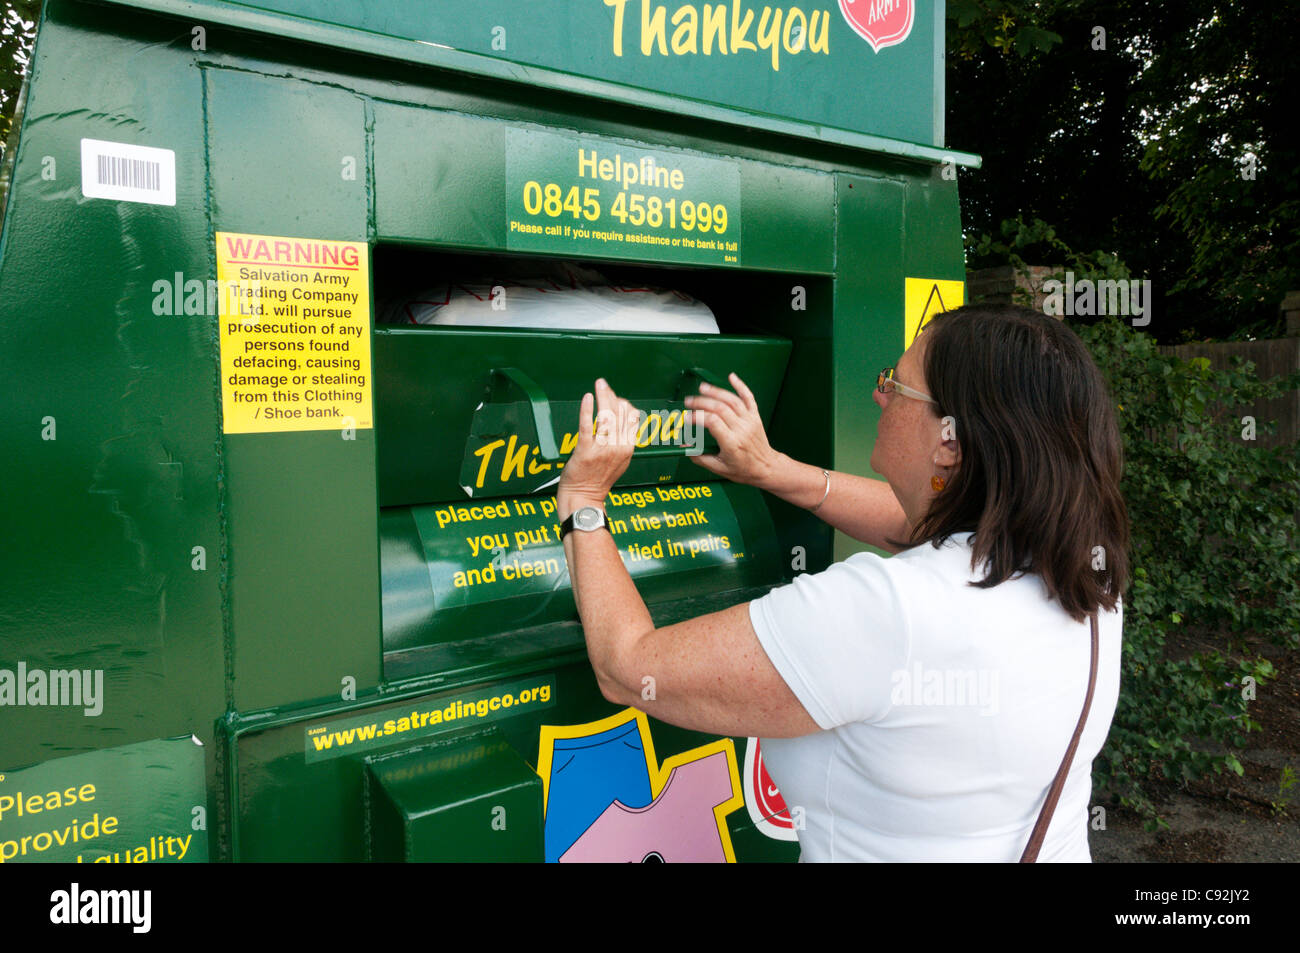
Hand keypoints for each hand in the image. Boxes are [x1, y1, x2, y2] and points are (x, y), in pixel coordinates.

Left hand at [557, 378, 642, 518]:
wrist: (584, 498)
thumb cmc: (598, 480)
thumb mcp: (619, 462)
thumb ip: (623, 442)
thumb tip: (624, 422)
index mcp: (628, 449)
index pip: (631, 418)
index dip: (623, 404)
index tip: (614, 397)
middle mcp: (618, 448)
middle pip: (619, 414)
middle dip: (612, 396)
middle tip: (604, 384)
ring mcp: (601, 449)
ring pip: (606, 417)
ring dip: (603, 397)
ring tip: (599, 384)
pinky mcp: (585, 451)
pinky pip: (587, 426)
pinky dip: (587, 410)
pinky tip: (587, 398)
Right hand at [684, 372, 781, 487]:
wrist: (766, 467)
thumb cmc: (743, 469)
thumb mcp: (719, 468)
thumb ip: (700, 457)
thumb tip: (683, 447)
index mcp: (732, 443)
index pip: (713, 422)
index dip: (698, 417)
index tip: (687, 418)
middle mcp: (741, 429)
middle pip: (720, 408)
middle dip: (702, 402)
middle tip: (689, 401)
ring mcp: (749, 421)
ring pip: (732, 400)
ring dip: (716, 391)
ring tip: (702, 387)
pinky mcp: (755, 416)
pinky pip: (748, 398)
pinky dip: (741, 386)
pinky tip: (732, 377)